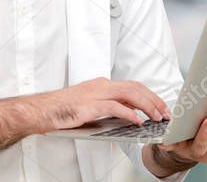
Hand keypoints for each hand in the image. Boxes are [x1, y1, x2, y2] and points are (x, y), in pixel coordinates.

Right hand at [32, 77, 170, 132]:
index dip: (151, 96)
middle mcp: (101, 86)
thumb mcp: (91, 105)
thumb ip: (109, 106)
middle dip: (154, 100)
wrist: (40, 110)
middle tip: (165, 112)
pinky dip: (129, 113)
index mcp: (102, 84)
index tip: (162, 106)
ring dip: (147, 106)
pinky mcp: (89, 105)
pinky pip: (114, 107)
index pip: (133, 86)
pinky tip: (137, 121)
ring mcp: (95, 94)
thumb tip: (130, 114)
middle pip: (136, 88)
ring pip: (130, 94)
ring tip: (156, 117)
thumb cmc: (62, 110)